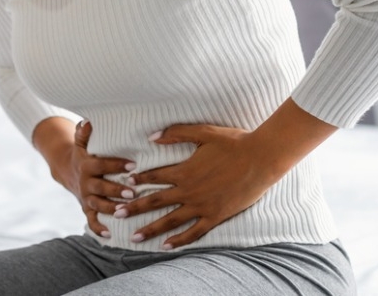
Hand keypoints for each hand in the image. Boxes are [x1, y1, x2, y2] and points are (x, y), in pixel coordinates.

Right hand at [32, 117, 136, 239]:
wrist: (67, 170)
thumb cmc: (83, 153)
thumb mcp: (81, 142)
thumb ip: (84, 132)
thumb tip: (88, 121)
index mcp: (86, 165)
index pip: (101, 164)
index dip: (116, 165)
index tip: (133, 164)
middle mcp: (86, 182)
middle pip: (100, 187)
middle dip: (115, 191)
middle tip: (132, 193)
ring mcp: (86, 197)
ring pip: (98, 205)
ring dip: (111, 208)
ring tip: (126, 211)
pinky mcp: (86, 209)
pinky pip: (92, 221)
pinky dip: (99, 228)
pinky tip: (110, 235)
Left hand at [116, 124, 284, 249]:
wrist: (261, 159)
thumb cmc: (233, 142)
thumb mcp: (202, 132)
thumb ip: (176, 134)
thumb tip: (151, 136)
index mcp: (184, 170)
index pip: (154, 176)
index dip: (138, 180)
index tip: (124, 184)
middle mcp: (189, 191)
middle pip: (155, 201)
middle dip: (134, 208)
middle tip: (116, 214)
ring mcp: (202, 206)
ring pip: (170, 220)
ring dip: (150, 229)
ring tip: (134, 237)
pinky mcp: (215, 216)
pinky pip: (194, 232)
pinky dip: (179, 240)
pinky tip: (166, 245)